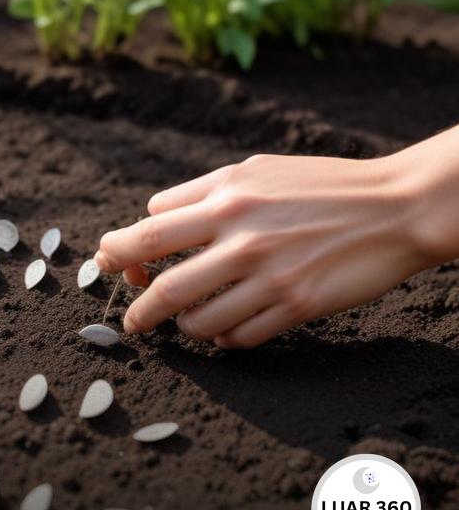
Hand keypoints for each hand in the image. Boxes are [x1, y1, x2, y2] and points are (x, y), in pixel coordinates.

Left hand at [94, 153, 434, 348]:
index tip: (112, 264)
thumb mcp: (257, 170)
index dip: (120, 252)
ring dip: (186, 327)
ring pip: (199, 321)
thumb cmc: (322, 185)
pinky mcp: (297, 306)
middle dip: (139, 310)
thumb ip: (203, 193)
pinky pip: (239, 337)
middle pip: (164, 286)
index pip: (148, 231)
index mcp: (227, 197)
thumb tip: (151, 217)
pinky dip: (223, 339)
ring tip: (189, 322)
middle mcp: (243, 237)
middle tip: (132, 322)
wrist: (398, 206)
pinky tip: (226, 330)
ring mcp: (270, 275)